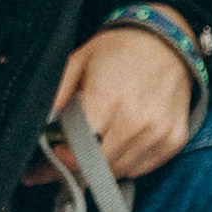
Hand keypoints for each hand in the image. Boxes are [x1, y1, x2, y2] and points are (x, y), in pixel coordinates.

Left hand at [47, 16, 196, 181]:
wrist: (167, 40)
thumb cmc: (119, 49)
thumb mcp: (79, 61)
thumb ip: (56, 94)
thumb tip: (36, 128)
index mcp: (108, 99)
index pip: (78, 153)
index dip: (61, 158)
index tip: (52, 155)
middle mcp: (137, 120)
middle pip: (97, 167)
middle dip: (79, 163)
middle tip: (72, 151)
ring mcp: (159, 132)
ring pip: (119, 172)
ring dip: (103, 164)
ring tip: (99, 141)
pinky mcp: (174, 140)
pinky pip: (141, 168)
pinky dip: (127, 161)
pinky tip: (122, 138)